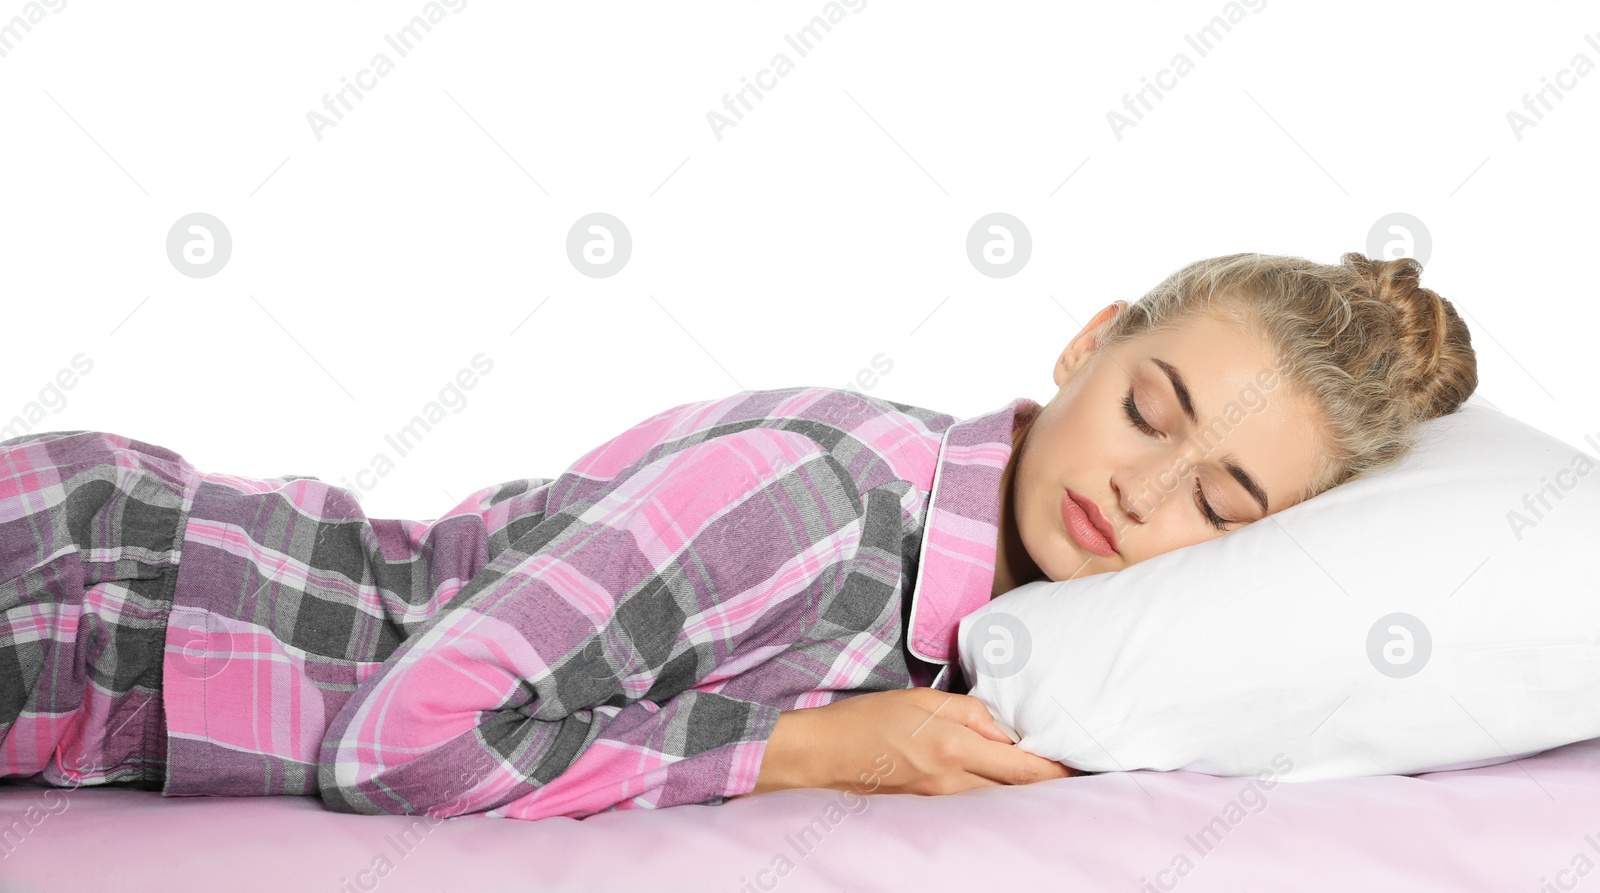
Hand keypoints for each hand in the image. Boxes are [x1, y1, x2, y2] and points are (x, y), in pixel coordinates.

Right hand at [739, 688, 1077, 798]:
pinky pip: (971, 809)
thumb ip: (969, 711)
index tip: (1083, 764)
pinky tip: (1001, 794)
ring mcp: (940, 804)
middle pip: (1019, 793)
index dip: (1059, 770)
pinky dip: (993, 801)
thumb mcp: (920, 699)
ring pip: (998, 804)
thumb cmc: (866, 720)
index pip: (1024, 768)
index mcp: (955, 747)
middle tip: (1076, 775)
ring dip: (1023, 796)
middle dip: (1050, 786)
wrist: (819, 757)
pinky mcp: (927, 813)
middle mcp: (953, 782)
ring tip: (1046, 784)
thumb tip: (1007, 727)